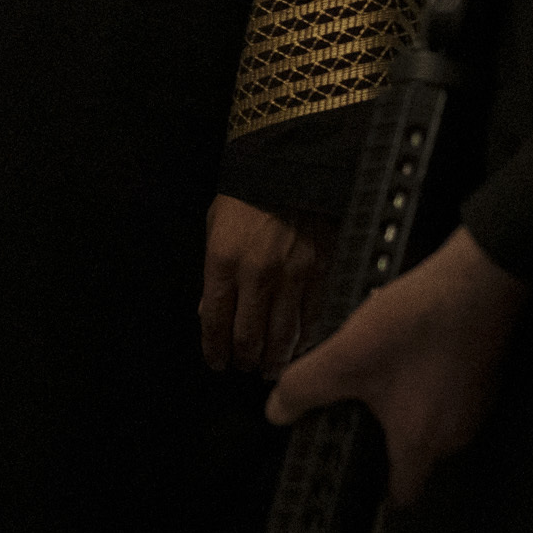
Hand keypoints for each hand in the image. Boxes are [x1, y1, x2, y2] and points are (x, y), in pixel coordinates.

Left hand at [201, 197, 325, 375]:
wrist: (293, 164)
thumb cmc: (249, 193)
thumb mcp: (215, 227)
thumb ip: (212, 272)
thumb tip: (210, 311)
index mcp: (223, 262)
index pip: (214, 322)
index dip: (215, 350)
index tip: (217, 362)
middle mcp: (257, 275)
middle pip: (249, 337)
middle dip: (244, 359)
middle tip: (244, 367)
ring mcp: (293, 276)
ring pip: (283, 336)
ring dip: (275, 358)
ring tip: (270, 367)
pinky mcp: (322, 273)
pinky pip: (314, 318)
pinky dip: (306, 339)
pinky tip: (300, 347)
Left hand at [267, 227, 523, 504]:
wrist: (480, 277)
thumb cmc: (417, 324)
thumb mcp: (345, 356)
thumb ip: (303, 388)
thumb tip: (276, 414)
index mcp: (423, 443)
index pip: (402, 495)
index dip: (373, 493)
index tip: (349, 477)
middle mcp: (455, 435)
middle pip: (413, 455)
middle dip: (382, 438)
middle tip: (352, 412)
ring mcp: (476, 406)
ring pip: (429, 422)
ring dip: (402, 406)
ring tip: (375, 375)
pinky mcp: (483, 377)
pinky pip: (446, 395)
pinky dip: (424, 383)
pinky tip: (405, 352)